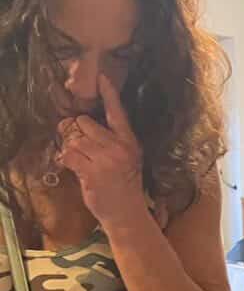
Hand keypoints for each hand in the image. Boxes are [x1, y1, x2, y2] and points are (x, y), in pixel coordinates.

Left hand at [56, 74, 148, 228]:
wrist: (126, 213)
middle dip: (78, 134)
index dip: (109, 94)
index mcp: (129, 142)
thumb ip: (110, 140)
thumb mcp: (126, 159)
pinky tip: (76, 169)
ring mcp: (106, 160)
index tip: (102, 77)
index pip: (117, 113)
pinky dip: (66, 161)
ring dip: (71, 149)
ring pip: (74, 139)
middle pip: (84, 123)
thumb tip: (79, 123)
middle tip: (83, 149)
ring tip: (82, 162)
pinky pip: (68, 155)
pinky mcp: (92, 172)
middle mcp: (119, 147)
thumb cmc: (124, 185)